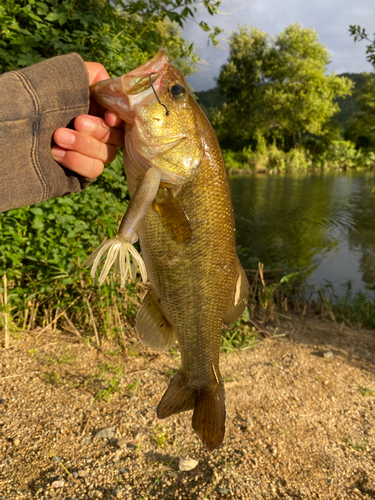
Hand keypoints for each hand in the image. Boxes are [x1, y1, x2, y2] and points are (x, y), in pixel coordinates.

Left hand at [52, 62, 123, 178]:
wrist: (17, 120)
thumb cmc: (43, 95)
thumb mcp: (69, 75)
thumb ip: (95, 75)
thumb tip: (111, 88)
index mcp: (101, 112)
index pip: (122, 120)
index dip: (118, 121)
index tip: (108, 118)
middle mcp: (100, 135)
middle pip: (115, 139)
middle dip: (97, 130)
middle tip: (76, 121)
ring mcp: (91, 154)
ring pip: (105, 155)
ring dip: (84, 145)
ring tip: (58, 136)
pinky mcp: (82, 172)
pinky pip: (93, 171)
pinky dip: (77, 161)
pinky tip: (56, 152)